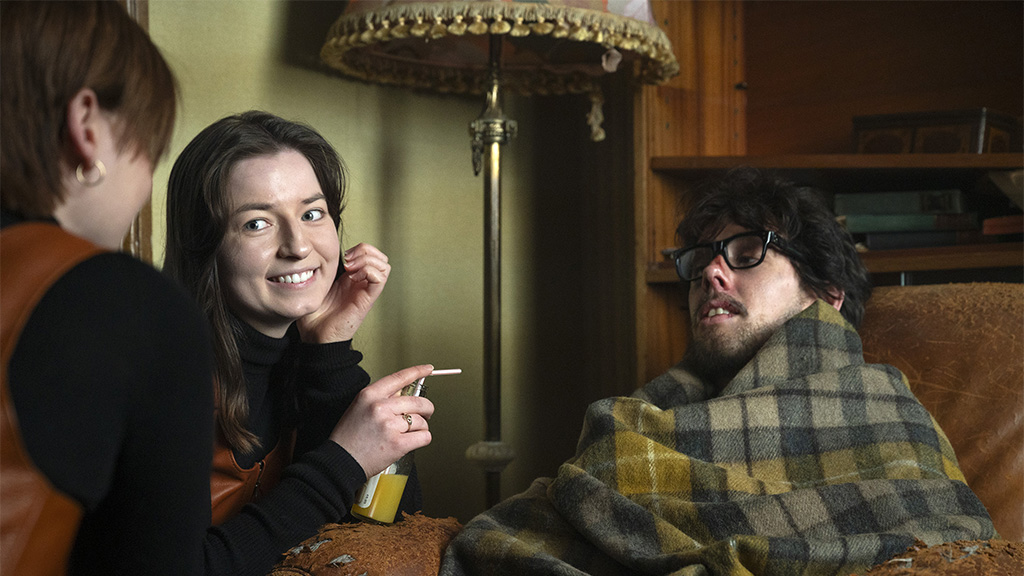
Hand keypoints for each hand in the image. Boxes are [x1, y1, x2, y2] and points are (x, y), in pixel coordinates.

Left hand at [298, 243, 389, 342]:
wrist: (315, 336)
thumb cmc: (315, 315)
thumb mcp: (318, 285)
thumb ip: (322, 270)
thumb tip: (318, 255)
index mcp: (352, 279)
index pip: (370, 255)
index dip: (359, 249)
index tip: (343, 256)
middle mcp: (362, 284)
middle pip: (381, 258)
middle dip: (366, 251)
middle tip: (348, 260)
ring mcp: (366, 291)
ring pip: (384, 266)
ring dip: (368, 260)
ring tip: (352, 268)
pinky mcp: (367, 300)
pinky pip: (380, 279)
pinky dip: (369, 271)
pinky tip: (354, 277)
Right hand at [329, 364, 435, 478]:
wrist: (341, 462)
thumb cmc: (348, 438)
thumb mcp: (359, 408)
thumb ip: (380, 399)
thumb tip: (404, 395)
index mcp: (369, 395)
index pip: (399, 378)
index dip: (418, 371)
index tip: (427, 369)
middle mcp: (380, 407)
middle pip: (418, 401)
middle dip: (427, 409)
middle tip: (426, 414)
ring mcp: (389, 425)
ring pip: (422, 421)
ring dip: (421, 428)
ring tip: (408, 433)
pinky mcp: (397, 444)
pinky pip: (424, 436)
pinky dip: (423, 439)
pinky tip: (413, 441)